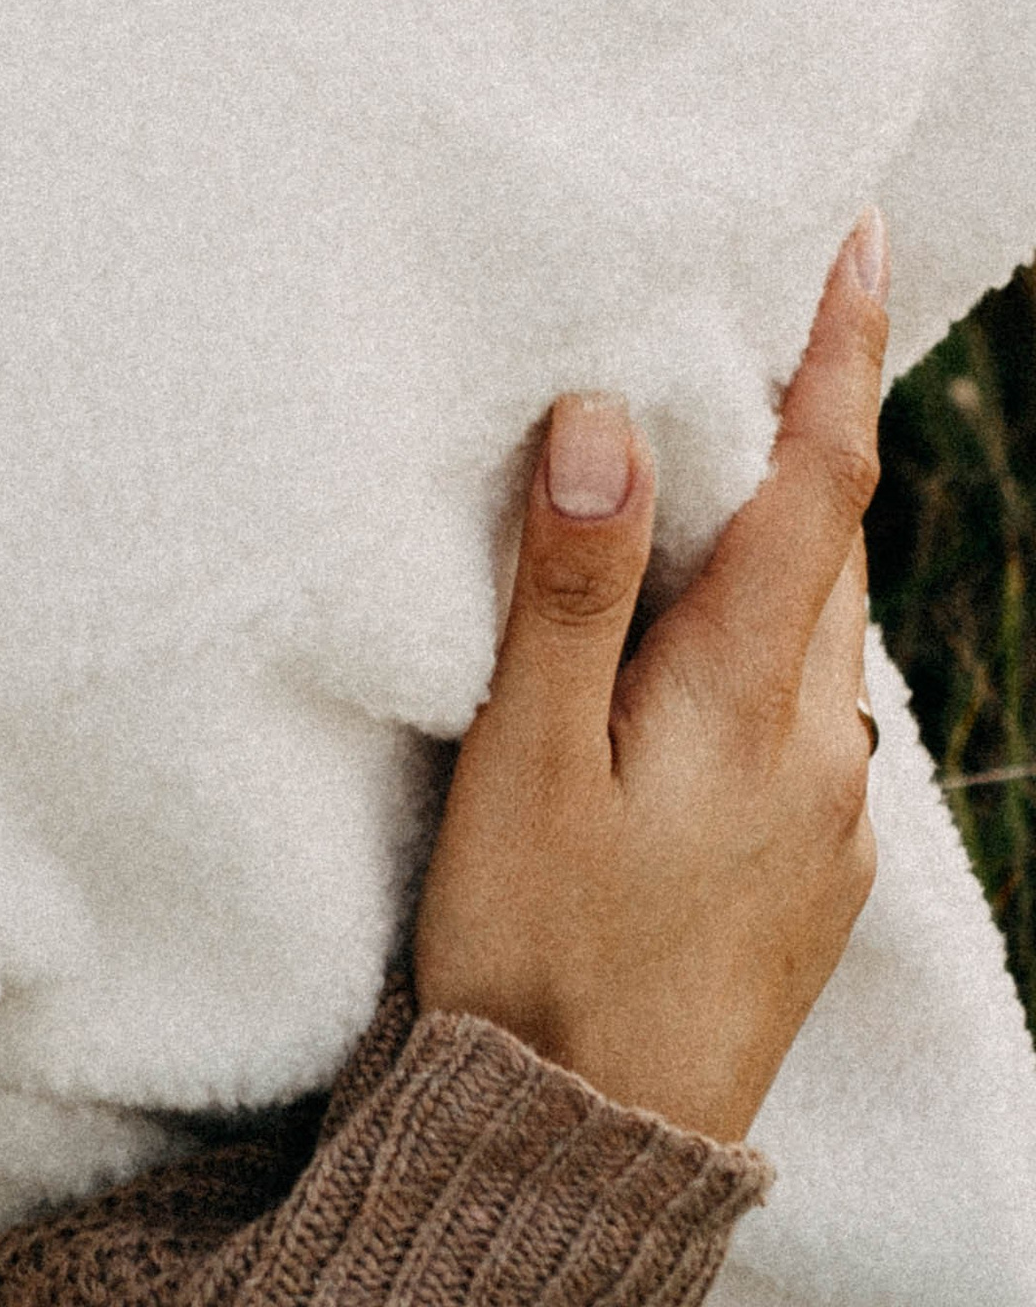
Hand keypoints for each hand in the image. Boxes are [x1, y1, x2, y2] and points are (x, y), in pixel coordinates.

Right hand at [412, 212, 886, 1145]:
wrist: (585, 1149)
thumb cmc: (533, 950)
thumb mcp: (522, 758)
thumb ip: (564, 584)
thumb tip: (605, 418)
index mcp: (751, 698)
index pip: (820, 481)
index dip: (840, 350)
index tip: (863, 236)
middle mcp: (818, 746)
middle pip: (829, 544)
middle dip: (810, 425)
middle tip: (766, 312)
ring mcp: (822, 817)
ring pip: (818, 626)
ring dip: (784, 532)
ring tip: (719, 459)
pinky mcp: (803, 872)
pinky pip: (802, 704)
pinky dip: (765, 629)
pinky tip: (695, 640)